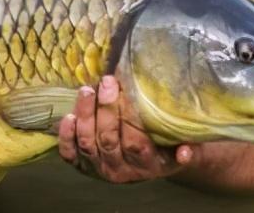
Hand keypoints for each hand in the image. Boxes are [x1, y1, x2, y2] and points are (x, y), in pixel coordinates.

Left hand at [58, 75, 194, 182]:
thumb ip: (187, 147)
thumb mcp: (181, 146)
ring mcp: (98, 168)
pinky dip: (66, 136)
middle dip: (106, 109)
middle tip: (108, 82)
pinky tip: (69, 116)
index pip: (135, 143)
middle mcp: (120, 170)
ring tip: (87, 90)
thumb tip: (187, 150)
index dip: (128, 118)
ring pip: (87, 143)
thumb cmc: (166, 146)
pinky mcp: (81, 164)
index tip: (126, 92)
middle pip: (108, 140)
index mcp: (146, 165)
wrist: (147, 163)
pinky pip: (69, 153)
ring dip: (85, 115)